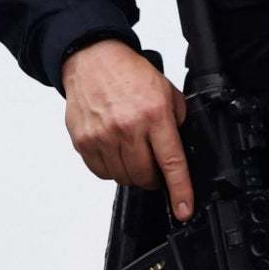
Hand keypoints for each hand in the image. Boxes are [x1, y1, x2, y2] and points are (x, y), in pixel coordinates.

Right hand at [60, 40, 194, 220]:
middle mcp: (128, 127)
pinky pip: (102, 173)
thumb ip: (177, 120)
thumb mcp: (167, 90)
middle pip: (145, 176)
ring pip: (123, 178)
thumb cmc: (129, 74)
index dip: (180, 191)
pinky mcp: (84, 141)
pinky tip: (115, 150)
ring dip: (132, 173)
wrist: (93, 59)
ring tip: (133, 152)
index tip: (184, 209)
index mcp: (154, 114)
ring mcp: (103, 136)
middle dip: (154, 178)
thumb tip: (182, 149)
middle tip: (154, 164)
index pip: (171, 161)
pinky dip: (112, 169)